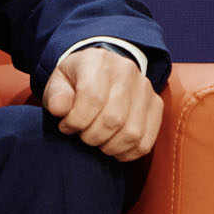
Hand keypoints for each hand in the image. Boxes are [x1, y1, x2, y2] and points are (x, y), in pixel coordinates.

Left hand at [42, 45, 162, 161]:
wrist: (101, 70)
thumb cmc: (76, 80)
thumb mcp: (58, 82)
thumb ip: (56, 95)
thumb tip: (59, 109)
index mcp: (98, 60)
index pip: (92, 97)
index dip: (76, 120)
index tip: (65, 126)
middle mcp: (126, 71)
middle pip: (113, 118)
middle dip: (92, 136)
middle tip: (81, 135)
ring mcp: (145, 88)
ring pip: (132, 132)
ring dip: (110, 146)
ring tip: (96, 141)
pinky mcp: (156, 105)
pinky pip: (146, 141)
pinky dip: (127, 152)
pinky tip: (112, 148)